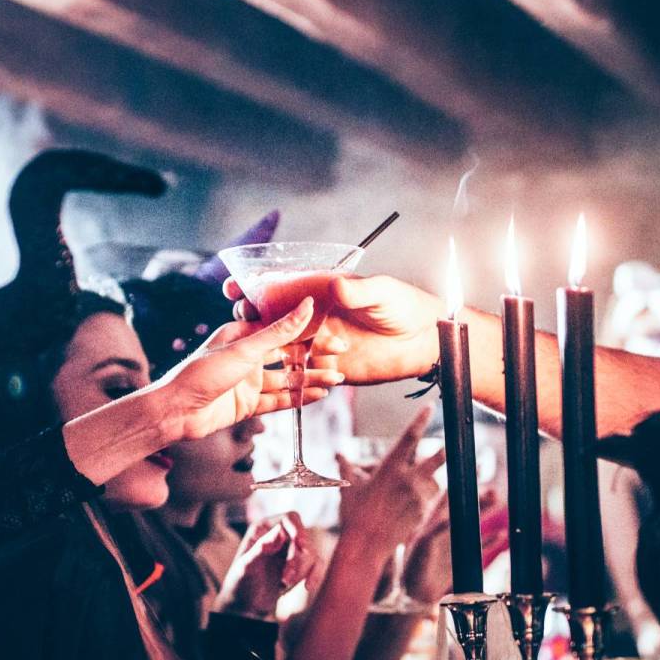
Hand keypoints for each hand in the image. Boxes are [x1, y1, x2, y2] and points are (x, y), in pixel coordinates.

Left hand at [151, 299, 343, 439]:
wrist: (176, 412)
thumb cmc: (201, 373)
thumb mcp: (245, 349)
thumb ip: (279, 331)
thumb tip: (307, 304)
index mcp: (242, 335)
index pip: (284, 329)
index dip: (310, 330)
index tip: (334, 330)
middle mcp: (246, 356)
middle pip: (288, 355)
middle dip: (315, 356)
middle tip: (342, 357)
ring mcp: (248, 381)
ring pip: (286, 379)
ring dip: (311, 379)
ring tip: (337, 379)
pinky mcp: (247, 405)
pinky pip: (278, 400)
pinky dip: (298, 398)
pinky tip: (318, 395)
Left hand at [216, 512, 317, 618]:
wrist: (245, 605)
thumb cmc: (240, 583)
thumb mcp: (246, 567)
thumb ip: (261, 548)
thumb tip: (279, 530)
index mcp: (264, 528)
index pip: (289, 519)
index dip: (297, 529)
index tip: (300, 543)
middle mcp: (279, 535)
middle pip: (302, 538)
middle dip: (296, 560)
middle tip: (285, 580)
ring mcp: (291, 550)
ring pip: (310, 553)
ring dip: (301, 571)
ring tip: (284, 585)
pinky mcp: (300, 564)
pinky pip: (316, 564)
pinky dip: (315, 575)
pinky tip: (307, 587)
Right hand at [225, 274, 440, 385]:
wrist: (425, 343)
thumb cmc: (407, 307)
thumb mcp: (382, 293)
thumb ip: (358, 291)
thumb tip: (335, 286)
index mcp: (322, 290)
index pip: (281, 284)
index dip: (254, 284)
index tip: (235, 285)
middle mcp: (314, 316)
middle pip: (271, 315)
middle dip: (250, 315)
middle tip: (242, 317)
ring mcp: (318, 342)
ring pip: (279, 344)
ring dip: (263, 346)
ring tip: (251, 349)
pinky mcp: (327, 366)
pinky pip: (300, 371)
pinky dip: (288, 372)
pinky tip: (277, 376)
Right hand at [335, 408, 446, 555]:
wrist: (365, 545)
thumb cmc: (353, 514)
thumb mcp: (348, 487)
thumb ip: (347, 466)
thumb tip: (338, 453)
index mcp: (390, 467)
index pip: (410, 436)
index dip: (421, 419)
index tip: (431, 407)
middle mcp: (408, 479)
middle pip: (438, 458)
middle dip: (447, 450)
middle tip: (453, 444)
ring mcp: (418, 496)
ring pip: (435, 483)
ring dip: (430, 482)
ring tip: (414, 488)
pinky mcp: (423, 513)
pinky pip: (430, 501)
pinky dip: (424, 500)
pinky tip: (411, 506)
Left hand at [400, 486, 498, 602]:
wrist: (415, 595)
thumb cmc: (412, 569)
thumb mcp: (421, 548)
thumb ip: (434, 532)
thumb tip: (447, 519)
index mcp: (432, 524)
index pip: (447, 499)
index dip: (458, 485)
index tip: (469, 471)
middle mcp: (445, 531)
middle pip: (464, 508)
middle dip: (477, 497)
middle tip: (491, 487)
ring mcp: (455, 544)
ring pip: (474, 524)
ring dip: (485, 512)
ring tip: (497, 499)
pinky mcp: (462, 560)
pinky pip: (480, 547)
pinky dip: (491, 541)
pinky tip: (503, 534)